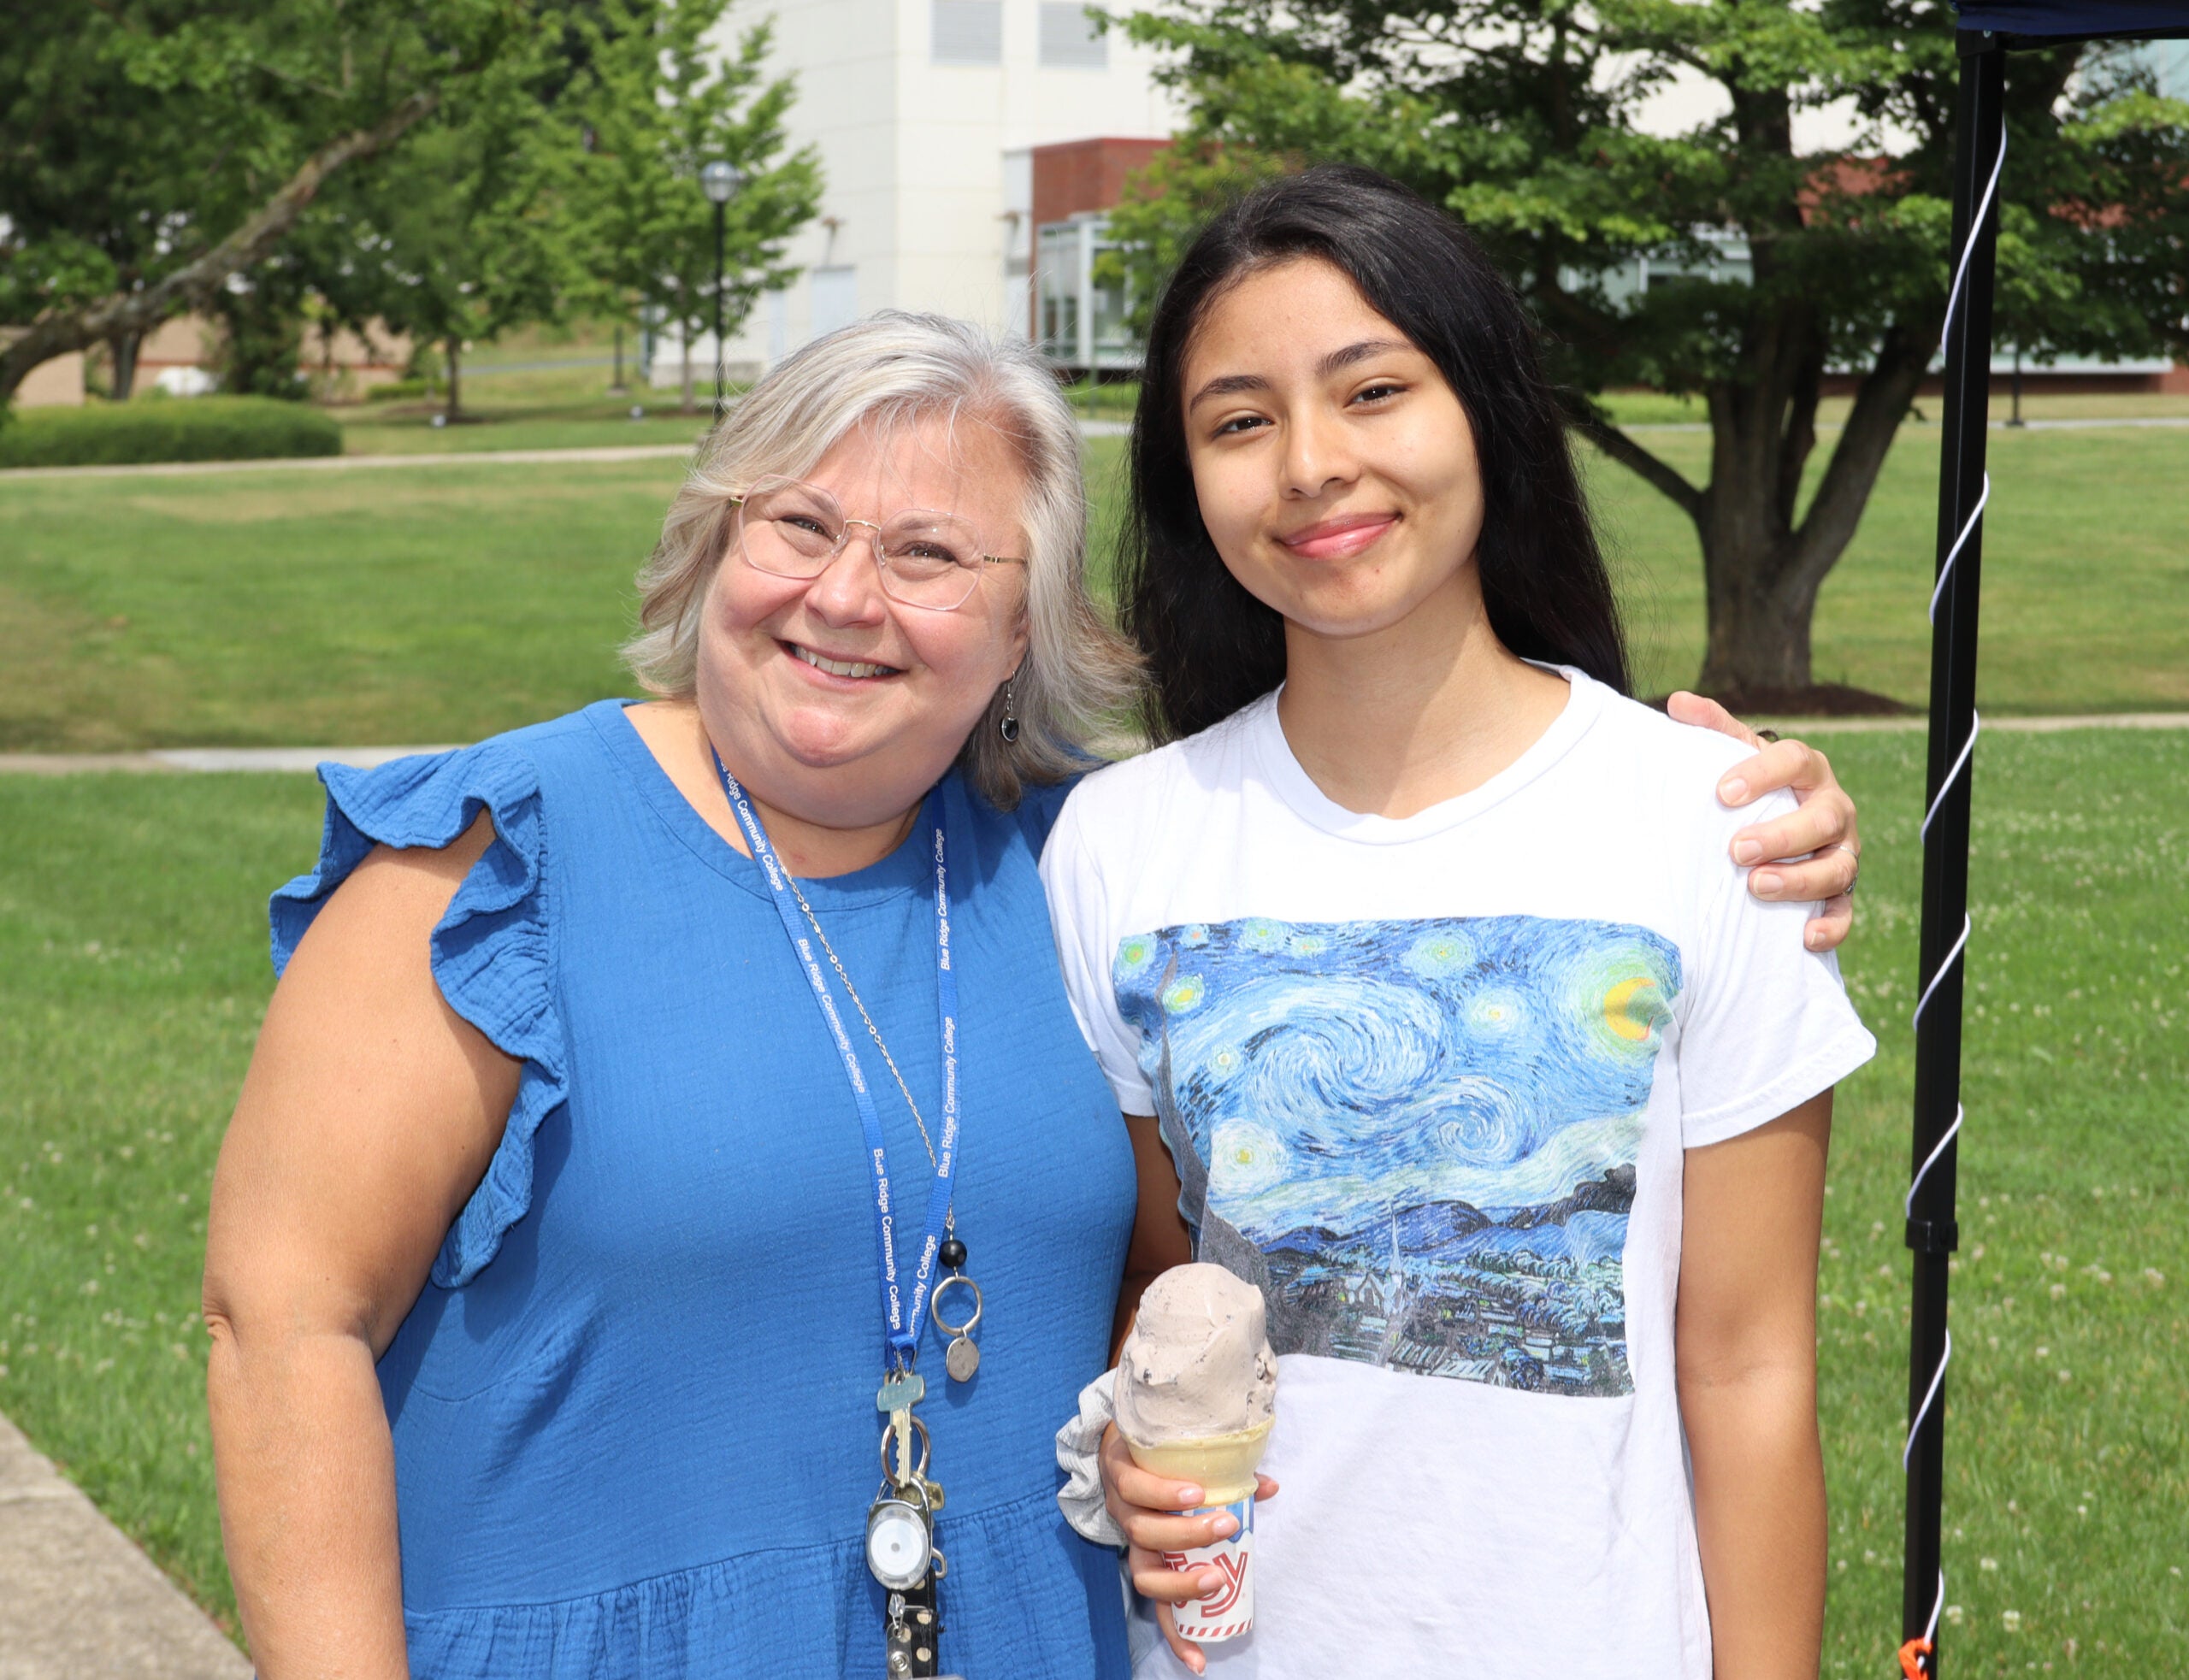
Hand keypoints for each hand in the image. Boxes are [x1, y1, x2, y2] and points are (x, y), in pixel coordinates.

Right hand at [1099, 1423, 1278, 1674]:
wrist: (1119, 1464)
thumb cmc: (1155, 1460)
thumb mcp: (1175, 1453)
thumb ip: (1221, 1467)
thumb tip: (1269, 1487)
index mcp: (1128, 1480)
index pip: (1136, 1487)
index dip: (1163, 1493)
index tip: (1198, 1493)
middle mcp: (1125, 1517)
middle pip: (1143, 1531)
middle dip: (1186, 1534)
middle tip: (1226, 1526)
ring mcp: (1133, 1550)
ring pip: (1145, 1575)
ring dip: (1182, 1583)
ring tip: (1216, 1582)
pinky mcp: (1147, 1576)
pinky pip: (1157, 1611)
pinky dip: (1176, 1638)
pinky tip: (1197, 1660)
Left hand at [1665, 693, 1860, 953]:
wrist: (1776, 821)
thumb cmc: (1750, 788)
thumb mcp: (1732, 756)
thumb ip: (1712, 730)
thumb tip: (1678, 703)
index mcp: (1805, 769)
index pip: (1793, 760)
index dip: (1762, 774)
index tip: (1722, 793)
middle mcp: (1831, 807)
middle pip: (1821, 819)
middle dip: (1782, 836)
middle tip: (1737, 850)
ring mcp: (1842, 850)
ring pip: (1838, 867)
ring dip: (1801, 880)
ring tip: (1758, 887)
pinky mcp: (1843, 890)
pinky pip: (1847, 909)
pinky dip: (1832, 925)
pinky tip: (1806, 937)